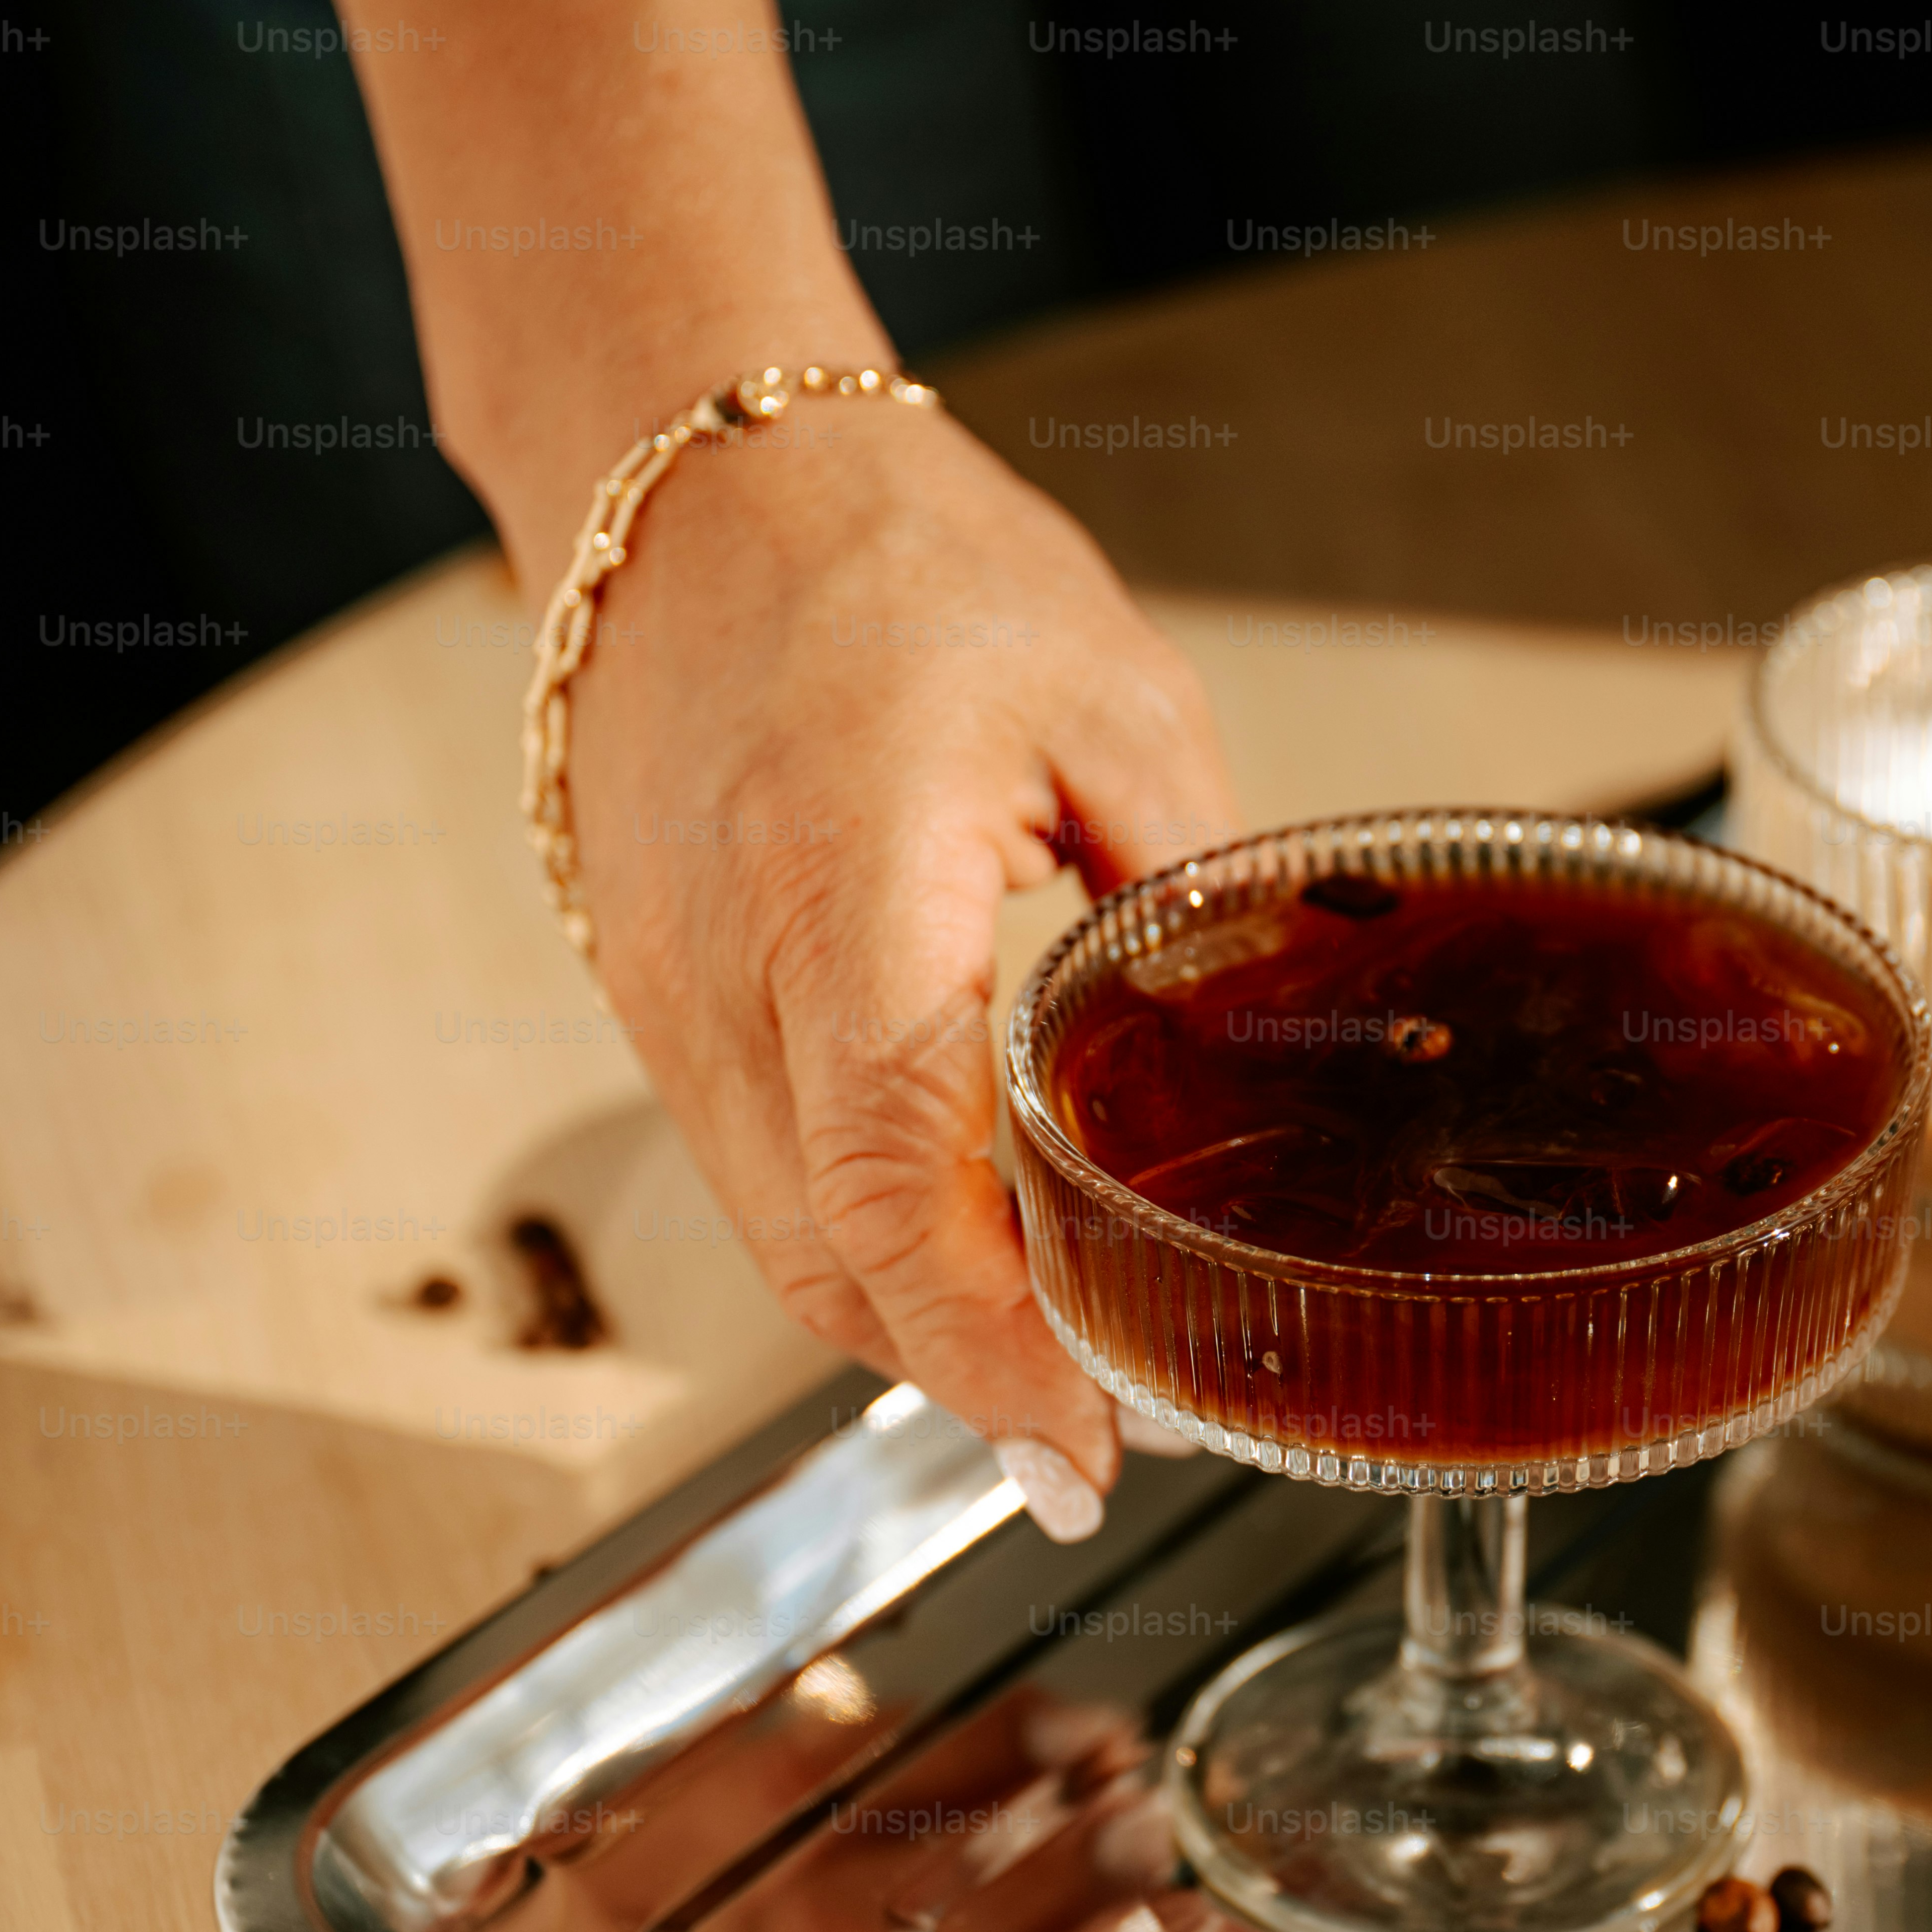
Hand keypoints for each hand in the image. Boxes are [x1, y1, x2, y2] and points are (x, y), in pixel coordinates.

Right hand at [557, 401, 1237, 1537]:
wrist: (687, 475)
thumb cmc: (895, 559)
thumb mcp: (1116, 701)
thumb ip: (1193, 888)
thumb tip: (1272, 1043)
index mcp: (845, 889)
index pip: (897, 1179)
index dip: (993, 1336)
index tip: (1089, 1430)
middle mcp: (726, 974)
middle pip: (831, 1260)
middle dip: (971, 1384)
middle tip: (1106, 1455)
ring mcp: (668, 1000)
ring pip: (784, 1242)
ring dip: (915, 1333)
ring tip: (1055, 1390)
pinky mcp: (659, 1003)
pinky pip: (759, 1176)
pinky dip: (861, 1249)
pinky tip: (961, 1270)